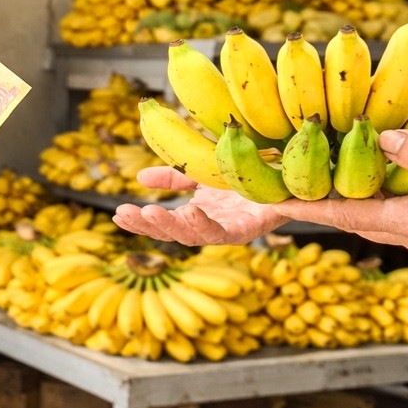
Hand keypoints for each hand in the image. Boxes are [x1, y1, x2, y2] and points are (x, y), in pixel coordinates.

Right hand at [112, 166, 289, 244]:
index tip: (118, 215)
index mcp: (200, 216)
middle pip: (175, 234)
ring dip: (171, 227)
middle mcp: (213, 226)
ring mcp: (231, 229)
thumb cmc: (247, 174)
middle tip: (126, 214)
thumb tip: (139, 180)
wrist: (289, 170)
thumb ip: (174, 178)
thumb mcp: (202, 172)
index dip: (141, 223)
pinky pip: (227, 233)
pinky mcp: (252, 227)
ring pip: (196, 238)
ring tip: (149, 213)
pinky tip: (192, 212)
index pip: (164, 224)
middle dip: (149, 226)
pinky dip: (207, 226)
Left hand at [272, 131, 407, 255]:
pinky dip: (370, 199)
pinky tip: (365, 180)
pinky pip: (389, 215)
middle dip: (314, 202)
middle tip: (281, 183)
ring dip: (341, 200)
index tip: (270, 199)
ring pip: (368, 217)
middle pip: (348, 218)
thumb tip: (381, 137)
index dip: (304, 205)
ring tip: (311, 179)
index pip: (343, 215)